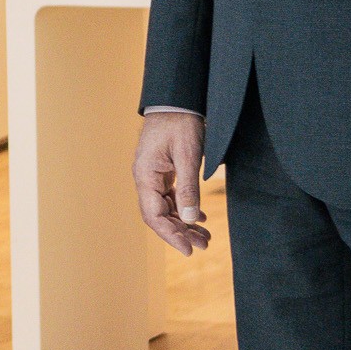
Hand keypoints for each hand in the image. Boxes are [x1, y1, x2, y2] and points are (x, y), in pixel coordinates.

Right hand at [134, 108, 211, 256]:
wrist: (176, 99)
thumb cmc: (180, 123)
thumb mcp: (187, 156)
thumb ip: (188, 189)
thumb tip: (189, 219)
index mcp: (145, 176)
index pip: (154, 216)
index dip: (171, 235)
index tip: (189, 250)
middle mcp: (145, 178)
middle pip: (159, 215)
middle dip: (180, 232)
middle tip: (203, 246)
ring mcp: (152, 175)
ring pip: (165, 207)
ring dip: (183, 223)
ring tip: (205, 236)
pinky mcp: (162, 170)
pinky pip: (170, 196)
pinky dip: (184, 208)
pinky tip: (200, 217)